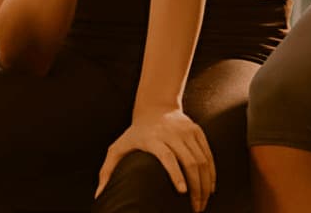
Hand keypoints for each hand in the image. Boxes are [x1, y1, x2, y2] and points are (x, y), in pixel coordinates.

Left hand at [95, 108, 214, 211]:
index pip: (167, 156)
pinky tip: (210, 189)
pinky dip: (211, 173)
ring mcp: (187, 131)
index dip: (176, 174)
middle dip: (195, 188)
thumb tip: (99, 195)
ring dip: (205, 184)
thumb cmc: (134, 134)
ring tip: (202, 203)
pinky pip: (208, 154)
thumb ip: (107, 171)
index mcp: (152, 138)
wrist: (155, 107)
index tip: (182, 192)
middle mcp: (172, 134)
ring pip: (202, 159)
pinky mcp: (197, 131)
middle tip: (195, 209)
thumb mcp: (117, 148)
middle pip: (190, 161)